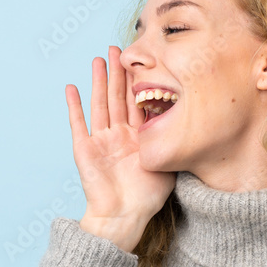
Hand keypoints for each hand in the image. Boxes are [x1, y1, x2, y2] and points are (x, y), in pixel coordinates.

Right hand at [65, 46, 176, 250]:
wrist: (123, 217)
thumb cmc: (146, 197)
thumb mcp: (168, 165)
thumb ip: (174, 145)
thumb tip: (194, 126)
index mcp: (138, 137)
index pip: (138, 102)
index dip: (139, 81)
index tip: (142, 60)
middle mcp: (119, 135)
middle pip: (118, 97)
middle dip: (118, 73)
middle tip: (118, 49)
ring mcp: (101, 140)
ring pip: (100, 104)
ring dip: (98, 82)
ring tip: (98, 59)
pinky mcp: (85, 149)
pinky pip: (78, 123)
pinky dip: (74, 106)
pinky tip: (72, 87)